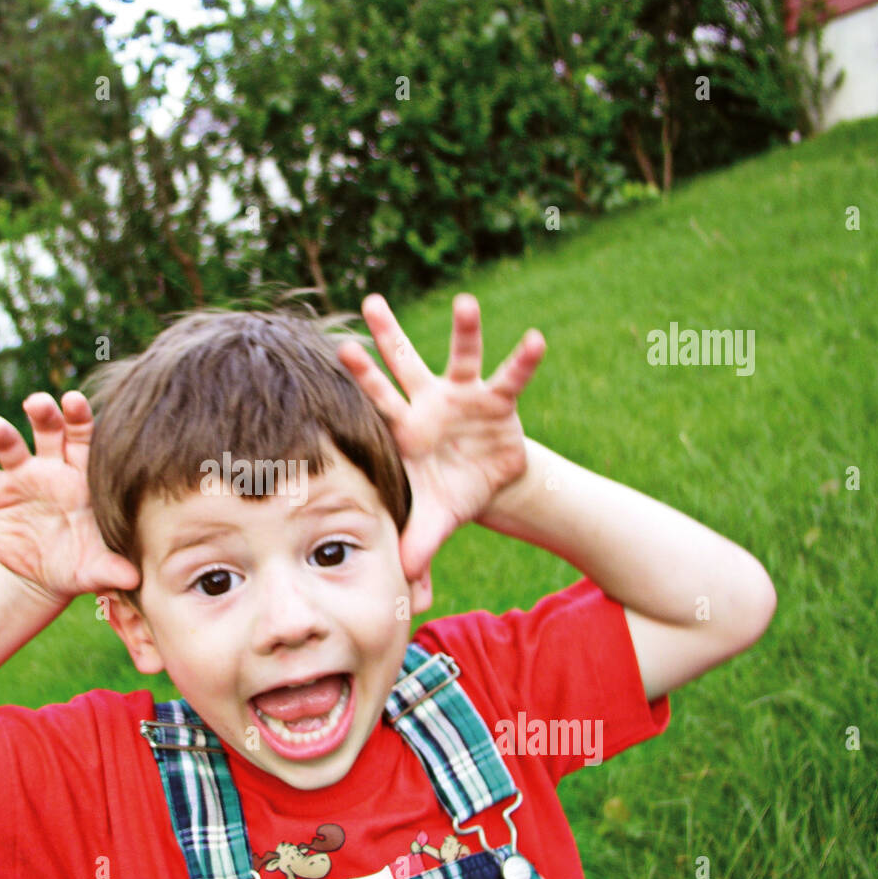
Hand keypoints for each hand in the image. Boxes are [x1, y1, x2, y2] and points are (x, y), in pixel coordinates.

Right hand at [0, 391, 139, 606]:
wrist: (43, 577)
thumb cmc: (80, 564)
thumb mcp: (96, 569)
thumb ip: (113, 569)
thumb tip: (133, 580)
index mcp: (84, 476)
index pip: (85, 439)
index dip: (80, 418)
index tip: (75, 400)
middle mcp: (53, 468)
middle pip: (49, 432)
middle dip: (44, 415)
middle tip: (37, 403)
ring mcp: (23, 477)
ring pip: (12, 447)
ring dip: (1, 433)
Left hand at [337, 293, 544, 581]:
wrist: (487, 485)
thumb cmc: (447, 495)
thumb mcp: (433, 519)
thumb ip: (416, 542)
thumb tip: (404, 578)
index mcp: (405, 428)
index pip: (378, 400)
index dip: (362, 377)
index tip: (342, 347)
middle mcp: (429, 403)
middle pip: (405, 363)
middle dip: (388, 333)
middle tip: (371, 301)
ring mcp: (463, 396)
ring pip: (461, 357)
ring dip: (465, 330)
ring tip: (466, 302)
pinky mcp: (498, 401)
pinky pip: (511, 378)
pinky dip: (523, 360)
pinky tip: (535, 340)